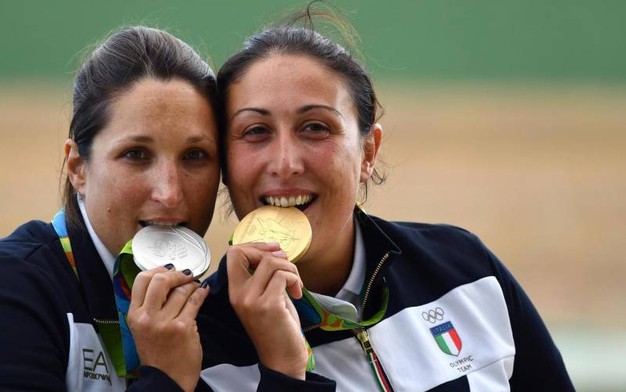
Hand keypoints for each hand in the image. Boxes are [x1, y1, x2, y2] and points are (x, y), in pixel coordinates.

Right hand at [127, 266, 208, 391]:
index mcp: (134, 315)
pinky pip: (194, 301)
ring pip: (181, 290)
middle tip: (186, 275)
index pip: (142, 280)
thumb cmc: (157, 353)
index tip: (168, 270)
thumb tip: (165, 278)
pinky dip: (201, 293)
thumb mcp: (143, 328)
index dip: (158, 269)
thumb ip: (149, 305)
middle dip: (176, 274)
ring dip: (192, 284)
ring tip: (195, 285)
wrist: (167, 379)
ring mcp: (165, 322)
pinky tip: (203, 291)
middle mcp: (147, 317)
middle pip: (161, 279)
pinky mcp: (183, 327)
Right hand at [227, 242, 307, 379]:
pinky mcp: (268, 305)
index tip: (274, 250)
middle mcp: (238, 294)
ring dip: (290, 268)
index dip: (255, 245)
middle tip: (288, 266)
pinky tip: (296, 293)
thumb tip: (275, 250)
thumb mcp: (266, 296)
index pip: (232, 254)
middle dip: (272, 252)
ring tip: (295, 284)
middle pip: (245, 252)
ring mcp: (251, 299)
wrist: (282, 358)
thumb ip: (265, 275)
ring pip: (269, 262)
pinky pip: (283, 275)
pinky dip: (294, 279)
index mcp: (235, 291)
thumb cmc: (277, 327)